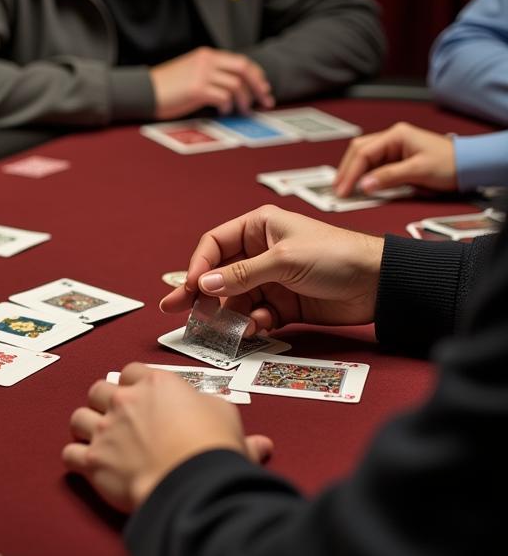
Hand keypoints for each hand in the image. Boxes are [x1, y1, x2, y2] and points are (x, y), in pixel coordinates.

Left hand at [62, 364, 272, 512]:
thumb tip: (262, 446)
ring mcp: (106, 430)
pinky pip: (70, 452)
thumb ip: (238, 432)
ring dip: (86, 426)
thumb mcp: (230, 425)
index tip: (142, 398)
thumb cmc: (213, 447)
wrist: (191, 482)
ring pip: (79, 417)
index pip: (132, 371)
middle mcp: (125, 401)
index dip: (135, 384)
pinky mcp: (93, 460)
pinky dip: (76, 457)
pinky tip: (85, 463)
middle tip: (116, 418)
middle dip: (104, 402)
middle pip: (98, 389)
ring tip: (97, 438)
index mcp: (157, 384)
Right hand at [149, 48, 274, 118]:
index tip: (263, 89)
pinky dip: (227, 106)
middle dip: (258, 86)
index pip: (240, 61)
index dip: (256, 75)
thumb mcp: (190, 71)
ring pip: (236, 85)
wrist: (144, 92)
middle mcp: (207, 61)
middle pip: (244, 69)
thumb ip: (210, 74)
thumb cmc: (165, 87)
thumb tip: (233, 88)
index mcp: (206, 55)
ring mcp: (202, 74)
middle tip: (264, 100)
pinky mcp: (197, 89)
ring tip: (242, 111)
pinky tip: (223, 112)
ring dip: (243, 100)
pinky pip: (223, 97)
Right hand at [159, 205, 383, 334]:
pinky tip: (257, 328)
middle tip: (176, 311)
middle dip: (200, 294)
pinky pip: (256, 315)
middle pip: (219, 274)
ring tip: (226, 328)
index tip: (188, 288)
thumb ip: (241, 275)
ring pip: (235, 299)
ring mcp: (272, 279)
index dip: (198, 266)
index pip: (214, 244)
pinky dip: (252, 324)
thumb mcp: (283, 260)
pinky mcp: (284, 304)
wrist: (380, 284)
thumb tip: (202, 286)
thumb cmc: (335, 255)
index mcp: (259, 227)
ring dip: (229, 314)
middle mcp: (261, 252)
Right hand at [334, 122, 456, 195]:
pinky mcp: (396, 158)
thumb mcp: (418, 171)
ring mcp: (394, 147)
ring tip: (344, 189)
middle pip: (359, 151)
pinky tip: (359, 185)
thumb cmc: (449, 164)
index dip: (350, 172)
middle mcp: (392, 138)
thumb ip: (388, 177)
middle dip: (346, 171)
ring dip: (353, 173)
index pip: (363, 153)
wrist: (470, 165)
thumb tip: (363, 185)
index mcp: (396, 135)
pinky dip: (364, 175)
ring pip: (364, 158)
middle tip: (338, 190)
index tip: (343, 190)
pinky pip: (373, 165)